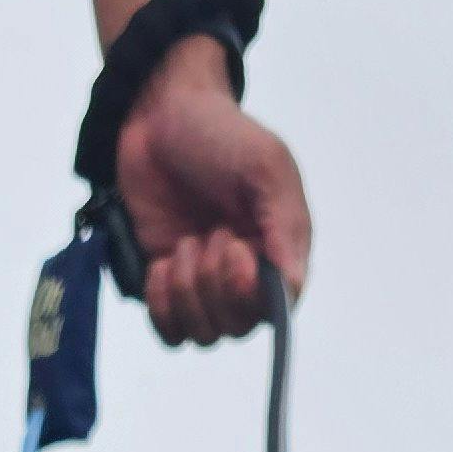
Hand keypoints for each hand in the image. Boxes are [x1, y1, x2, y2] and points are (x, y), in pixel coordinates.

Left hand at [116, 35, 310, 346]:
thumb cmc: (220, 135)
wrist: (159, 118)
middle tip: (209, 232)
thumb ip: (284, 226)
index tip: (234, 248)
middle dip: (215, 284)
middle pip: (237, 326)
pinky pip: (169, 331)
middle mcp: (246, 275)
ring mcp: (205, 284)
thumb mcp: (264, 167)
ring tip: (185, 241)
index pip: (277, 307)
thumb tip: (293, 285)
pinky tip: (161, 264)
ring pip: (203, 333)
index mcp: (280, 249)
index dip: (250, 292)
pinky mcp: (166, 286)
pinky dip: (161, 305)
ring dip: (187, 290)